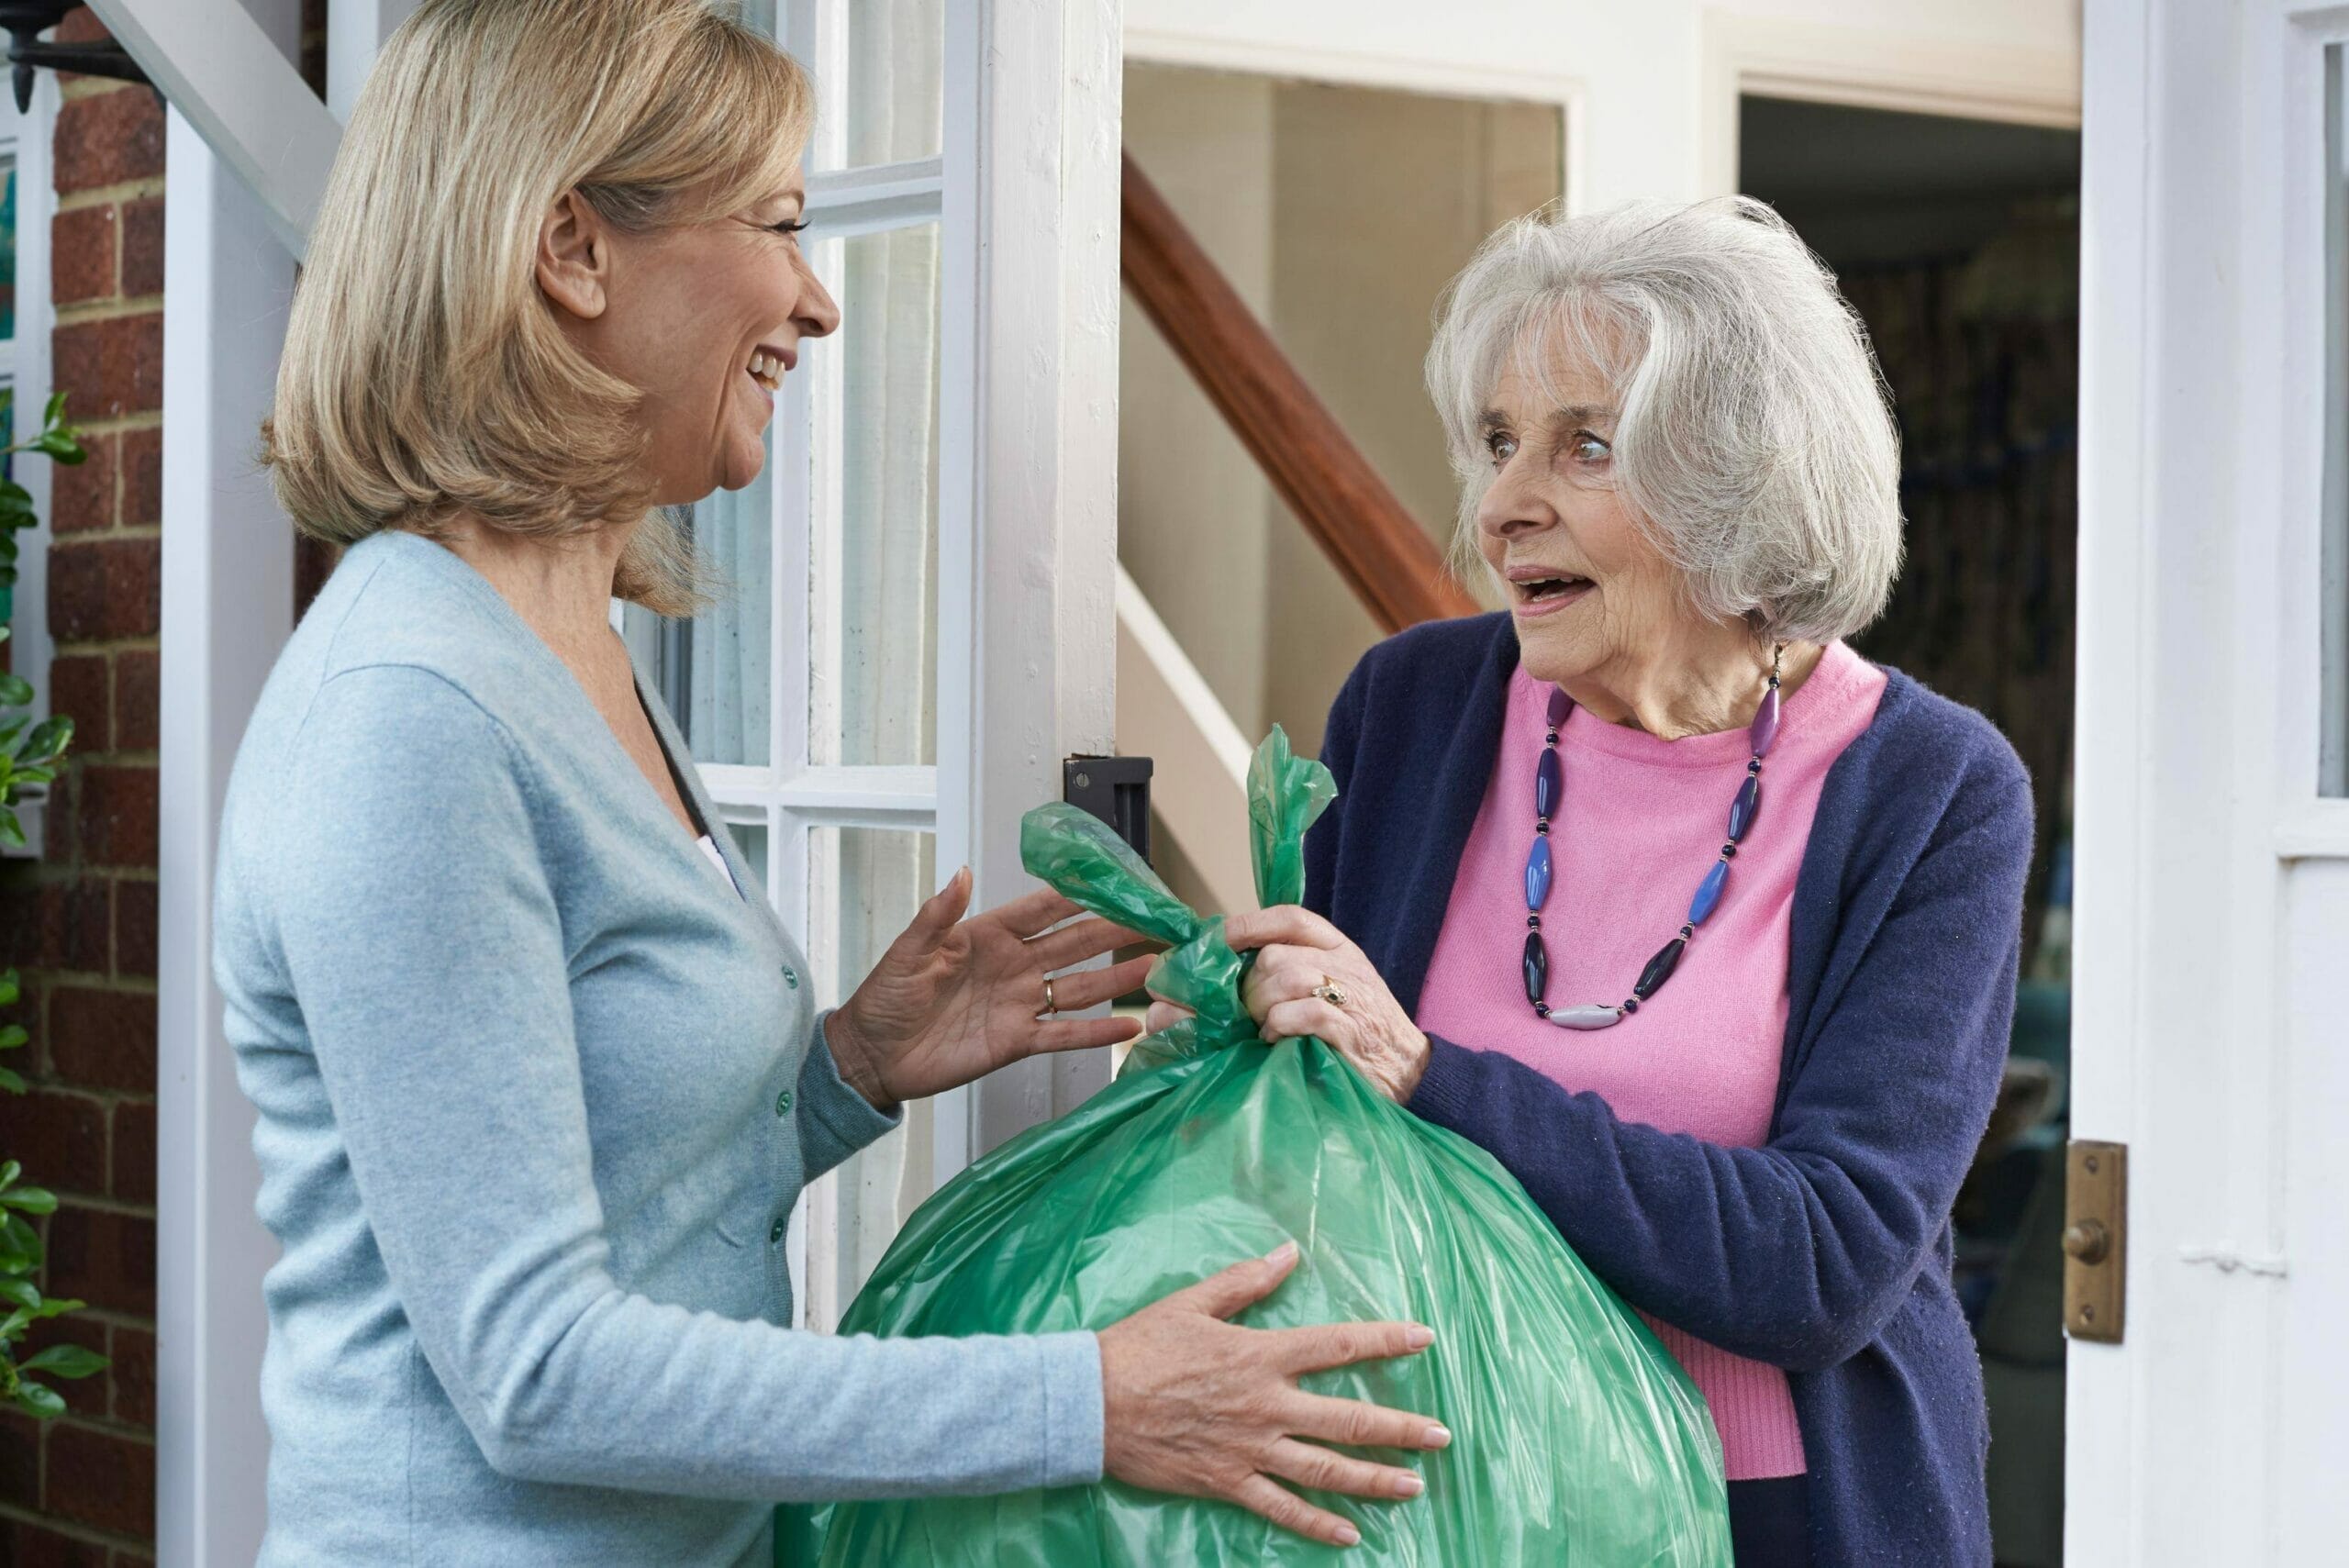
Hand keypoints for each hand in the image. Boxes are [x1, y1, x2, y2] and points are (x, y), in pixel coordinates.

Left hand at [828, 870, 1152, 1107]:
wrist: (872, 1056)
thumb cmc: (884, 999)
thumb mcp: (907, 952)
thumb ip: (938, 915)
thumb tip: (963, 872)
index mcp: (988, 935)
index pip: (1043, 909)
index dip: (1079, 894)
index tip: (1116, 880)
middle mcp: (1013, 965)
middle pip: (1073, 943)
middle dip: (1113, 929)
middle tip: (1154, 919)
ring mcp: (1019, 1003)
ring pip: (1078, 986)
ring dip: (1115, 976)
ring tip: (1154, 965)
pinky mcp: (1017, 1041)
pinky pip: (1063, 1034)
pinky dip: (1096, 1032)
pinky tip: (1128, 1026)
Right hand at [1098, 1242, 1448, 1547]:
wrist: (1090, 1403)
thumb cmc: (1140, 1346)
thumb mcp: (1193, 1302)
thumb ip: (1246, 1280)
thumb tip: (1290, 1252)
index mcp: (1261, 1355)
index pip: (1338, 1344)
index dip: (1386, 1341)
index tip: (1425, 1339)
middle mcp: (1266, 1405)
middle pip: (1348, 1419)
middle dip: (1400, 1428)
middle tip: (1442, 1436)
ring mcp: (1250, 1449)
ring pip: (1325, 1470)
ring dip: (1375, 1480)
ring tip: (1414, 1487)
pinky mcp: (1227, 1483)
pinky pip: (1281, 1509)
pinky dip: (1318, 1526)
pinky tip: (1351, 1537)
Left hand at [1221, 907, 1430, 1102]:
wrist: (1408, 1070)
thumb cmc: (1359, 1030)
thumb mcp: (1332, 988)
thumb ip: (1292, 971)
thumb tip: (1230, 971)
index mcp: (1339, 948)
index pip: (1291, 917)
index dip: (1250, 924)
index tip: (1219, 940)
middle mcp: (1346, 964)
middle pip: (1276, 955)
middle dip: (1251, 986)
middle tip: (1249, 1013)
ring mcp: (1351, 996)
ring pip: (1286, 978)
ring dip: (1262, 1008)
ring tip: (1264, 1029)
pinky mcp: (1350, 1030)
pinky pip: (1301, 1013)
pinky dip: (1279, 1025)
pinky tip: (1276, 1039)